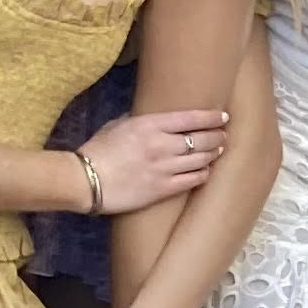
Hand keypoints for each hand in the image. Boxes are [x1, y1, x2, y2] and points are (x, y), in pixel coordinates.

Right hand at [84, 109, 229, 214]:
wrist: (85, 180)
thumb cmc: (98, 150)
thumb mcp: (117, 125)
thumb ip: (140, 121)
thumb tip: (156, 119)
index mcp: (150, 125)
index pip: (191, 118)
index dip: (211, 118)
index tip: (223, 117)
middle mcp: (162, 145)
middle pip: (201, 139)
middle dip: (216, 136)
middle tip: (222, 135)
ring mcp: (164, 168)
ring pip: (201, 159)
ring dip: (213, 154)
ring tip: (217, 151)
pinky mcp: (162, 189)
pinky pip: (192, 181)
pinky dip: (203, 174)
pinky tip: (205, 171)